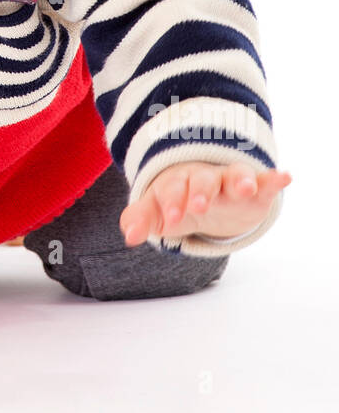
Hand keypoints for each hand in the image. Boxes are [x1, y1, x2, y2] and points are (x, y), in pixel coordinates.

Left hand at [119, 160, 291, 245]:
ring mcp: (229, 181)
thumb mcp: (157, 210)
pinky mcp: (254, 189)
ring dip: (240, 180)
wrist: (202, 190)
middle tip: (198, 207)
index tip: (169, 221)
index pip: (171, 189)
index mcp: (177, 183)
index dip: (170, 204)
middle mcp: (204, 178)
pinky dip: (273, 178)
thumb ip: (140, 219)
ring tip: (245, 188)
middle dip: (200, 192)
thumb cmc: (177, 201)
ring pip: (234, 175)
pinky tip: (283, 177)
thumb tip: (128, 236)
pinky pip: (264, 179)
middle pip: (202, 181)